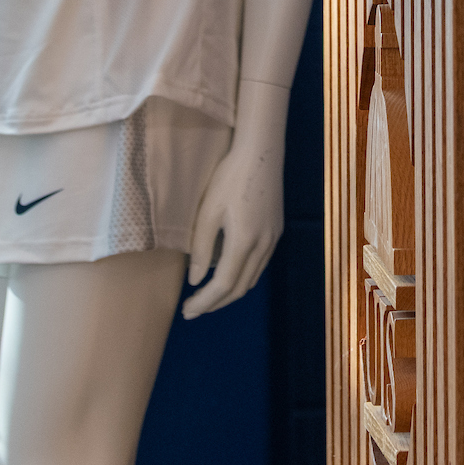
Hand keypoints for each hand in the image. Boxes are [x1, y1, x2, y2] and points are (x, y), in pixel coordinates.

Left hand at [182, 132, 281, 318]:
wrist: (262, 153)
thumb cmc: (230, 178)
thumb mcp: (208, 211)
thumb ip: (201, 248)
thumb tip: (195, 280)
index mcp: (244, 241)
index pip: (223, 285)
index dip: (204, 302)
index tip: (186, 311)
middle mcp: (263, 246)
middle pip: (240, 288)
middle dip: (215, 303)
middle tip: (193, 309)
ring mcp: (273, 239)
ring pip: (252, 279)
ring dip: (230, 293)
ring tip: (208, 297)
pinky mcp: (276, 231)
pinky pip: (260, 266)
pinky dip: (242, 278)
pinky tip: (229, 274)